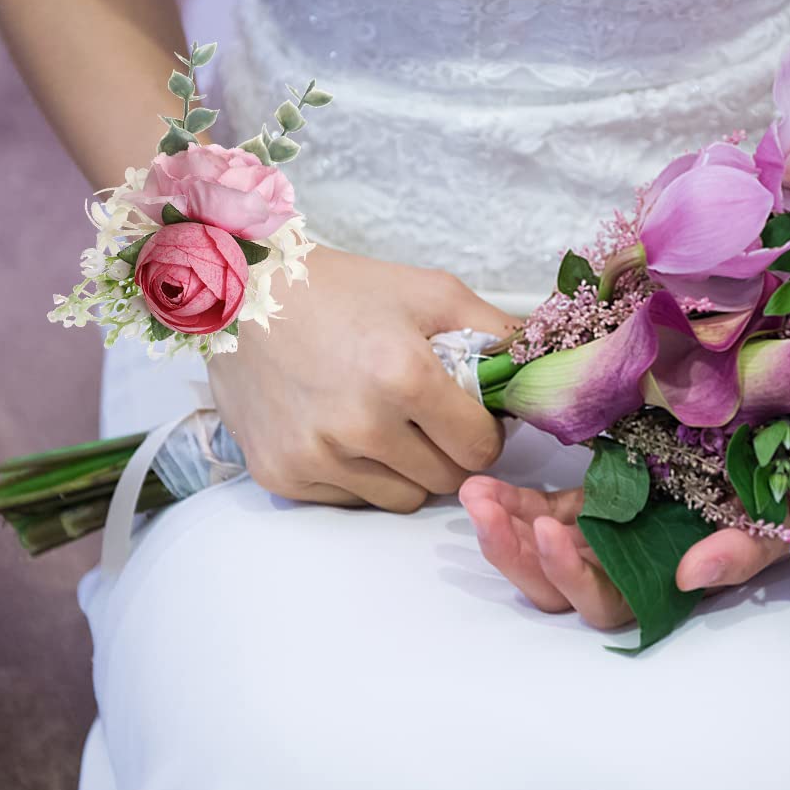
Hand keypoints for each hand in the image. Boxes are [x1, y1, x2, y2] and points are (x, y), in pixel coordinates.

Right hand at [208, 247, 518, 510]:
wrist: (243, 293)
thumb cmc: (344, 290)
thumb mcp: (430, 293)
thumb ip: (495, 333)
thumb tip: (545, 366)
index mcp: (404, 376)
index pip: (481, 448)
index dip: (484, 431)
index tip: (469, 412)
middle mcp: (360, 426)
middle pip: (446, 479)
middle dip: (450, 451)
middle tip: (427, 415)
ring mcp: (317, 456)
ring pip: (402, 498)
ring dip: (407, 469)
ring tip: (383, 422)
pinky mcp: (282, 475)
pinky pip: (351, 500)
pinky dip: (359, 475)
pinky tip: (341, 430)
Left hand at [459, 476, 789, 628]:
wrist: (763, 454)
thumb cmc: (776, 499)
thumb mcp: (771, 524)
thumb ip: (739, 554)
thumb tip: (690, 576)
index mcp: (658, 583)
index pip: (606, 601)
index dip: (574, 578)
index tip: (553, 532)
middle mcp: (620, 568)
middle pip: (554, 588)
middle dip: (516, 556)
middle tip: (485, 511)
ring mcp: (596, 535)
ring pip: (536, 552)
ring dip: (502, 528)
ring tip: (474, 494)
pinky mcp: (583, 503)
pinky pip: (537, 512)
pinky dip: (510, 503)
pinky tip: (485, 485)